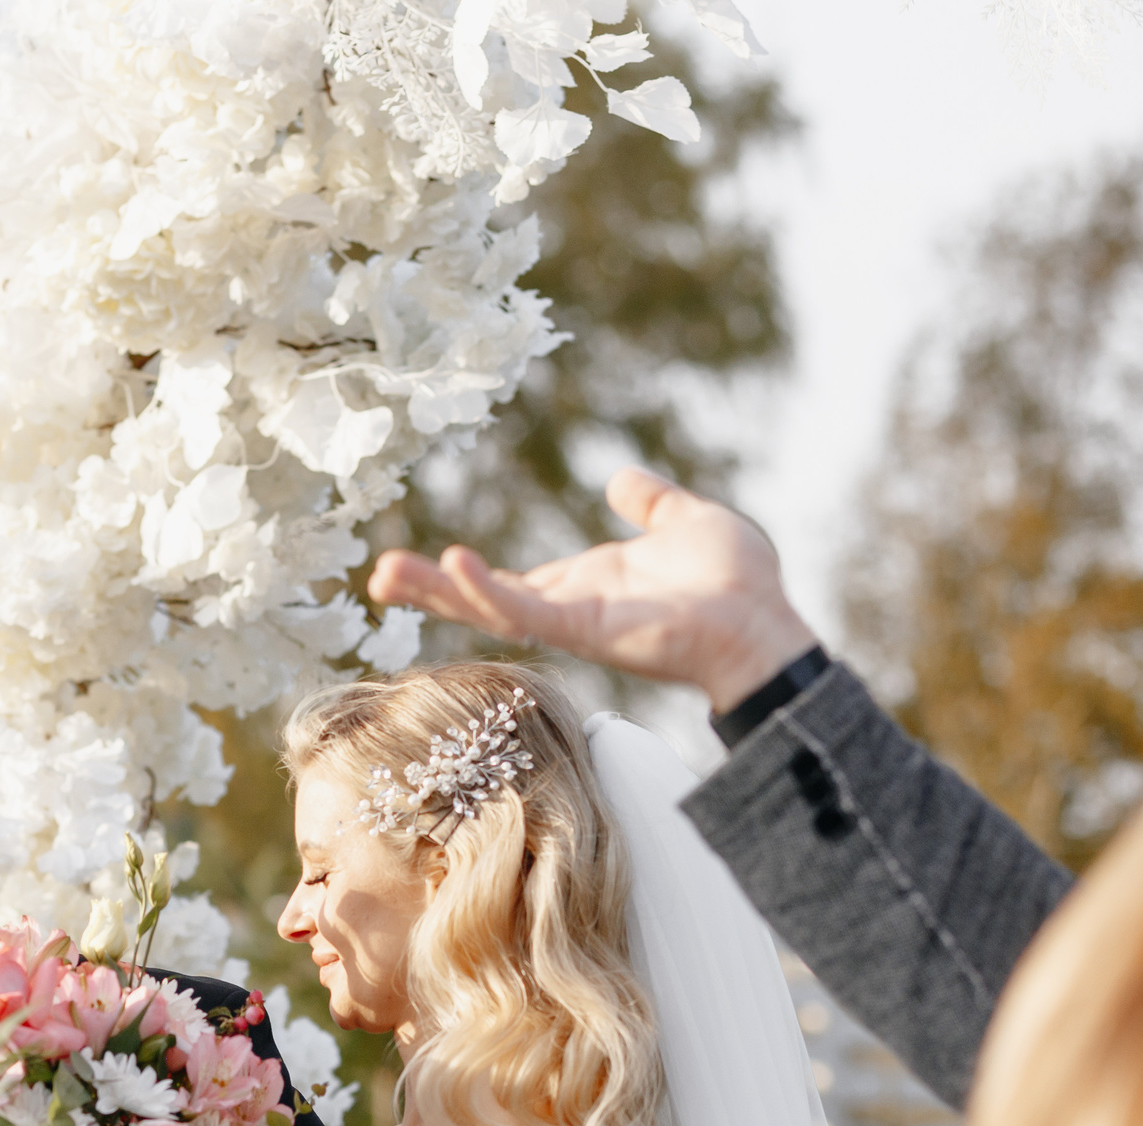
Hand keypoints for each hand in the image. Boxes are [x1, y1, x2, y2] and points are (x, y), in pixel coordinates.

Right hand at [367, 467, 817, 714]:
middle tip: (378, 575)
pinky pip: (527, 612)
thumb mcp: (686, 521)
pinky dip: (489, 590)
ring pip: (490, 607)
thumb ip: (651, 503)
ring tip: (390, 572)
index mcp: (585, 587)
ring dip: (440, 591)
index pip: (509, 582)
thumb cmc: (737, 582)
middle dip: (429, 589)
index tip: (416, 562)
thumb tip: (622, 479)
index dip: (462, 575)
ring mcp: (573, 621)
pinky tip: (455, 563)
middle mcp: (569, 608)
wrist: (764, 622)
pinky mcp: (585, 630)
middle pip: (483, 599)